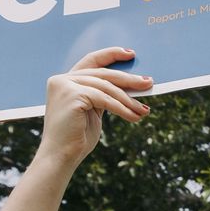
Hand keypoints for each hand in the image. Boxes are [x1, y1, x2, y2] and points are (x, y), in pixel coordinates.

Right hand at [39, 47, 152, 166]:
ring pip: (106, 87)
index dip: (111, 54)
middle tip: (149, 82)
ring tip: (144, 110)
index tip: (131, 54)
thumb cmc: (77, 138)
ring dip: (129, 100)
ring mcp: (65, 86)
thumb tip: (133, 86)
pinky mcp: (71, 95)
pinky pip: (105, 99)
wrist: (60, 157)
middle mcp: (62, 80)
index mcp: (65, 81)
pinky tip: (134, 117)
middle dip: (129, 79)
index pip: (91, 61)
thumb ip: (104, 95)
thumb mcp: (93, 110)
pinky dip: (122, 108)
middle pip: (103, 74)